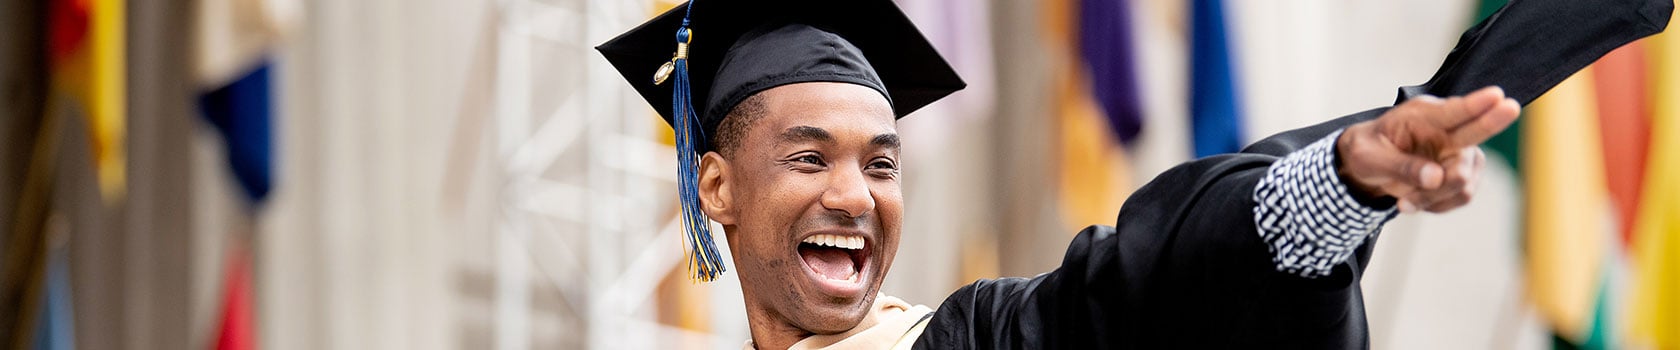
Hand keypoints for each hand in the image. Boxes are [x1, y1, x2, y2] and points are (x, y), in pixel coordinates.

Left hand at [1336, 86, 1519, 212]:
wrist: (1367, 167)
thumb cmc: (1367, 151)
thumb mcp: (1368, 158)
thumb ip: (1400, 166)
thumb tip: (1435, 177)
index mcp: (1421, 116)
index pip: (1451, 110)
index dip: (1475, 104)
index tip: (1496, 96)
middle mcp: (1446, 130)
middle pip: (1475, 130)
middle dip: (1493, 120)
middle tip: (1510, 107)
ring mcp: (1460, 152)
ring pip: (1462, 179)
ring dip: (1434, 196)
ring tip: (1404, 201)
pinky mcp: (1464, 173)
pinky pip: (1460, 196)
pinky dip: (1437, 204)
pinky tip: (1416, 200)